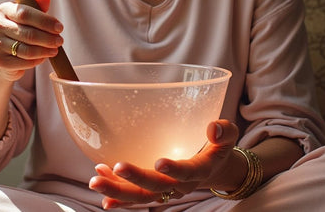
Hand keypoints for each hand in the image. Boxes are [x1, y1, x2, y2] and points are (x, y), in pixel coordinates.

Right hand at [0, 0, 63, 81]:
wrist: (6, 52)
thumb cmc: (21, 28)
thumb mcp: (30, 16)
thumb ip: (38, 6)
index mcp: (4, 9)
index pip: (25, 14)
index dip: (45, 21)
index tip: (60, 28)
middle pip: (27, 33)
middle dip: (47, 38)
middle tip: (60, 41)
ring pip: (25, 50)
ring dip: (44, 51)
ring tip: (54, 50)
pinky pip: (22, 62)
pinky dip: (36, 61)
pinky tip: (43, 58)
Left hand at [89, 120, 239, 208]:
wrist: (213, 169)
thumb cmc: (218, 147)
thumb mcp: (228, 136)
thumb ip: (225, 131)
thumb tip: (213, 127)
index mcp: (200, 170)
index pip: (187, 172)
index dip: (175, 170)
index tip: (159, 162)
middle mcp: (180, 185)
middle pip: (157, 188)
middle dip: (136, 180)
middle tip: (116, 167)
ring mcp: (166, 190)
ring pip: (141, 197)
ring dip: (118, 190)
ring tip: (96, 181)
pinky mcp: (154, 190)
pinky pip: (135, 197)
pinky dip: (117, 195)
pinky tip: (100, 187)